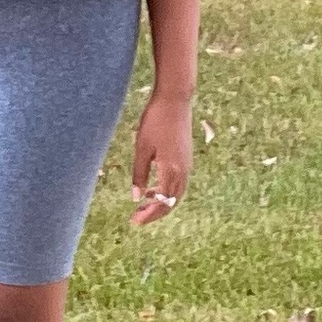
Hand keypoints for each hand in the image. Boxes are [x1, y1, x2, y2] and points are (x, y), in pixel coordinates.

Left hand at [130, 95, 192, 225]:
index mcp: (171, 170)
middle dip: (155, 212)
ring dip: (162, 202)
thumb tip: (136, 198)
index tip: (134, 221)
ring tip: (143, 204)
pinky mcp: (186, 157)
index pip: (163, 202)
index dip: (149, 215)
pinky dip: (167, 190)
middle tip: (136, 218)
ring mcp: (187, 164)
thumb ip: (139, 174)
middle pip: (172, 202)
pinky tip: (153, 187)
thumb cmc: (155, 121)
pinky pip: (178, 182)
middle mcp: (183, 170)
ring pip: (177, 193)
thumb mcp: (142, 148)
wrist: (174, 100)